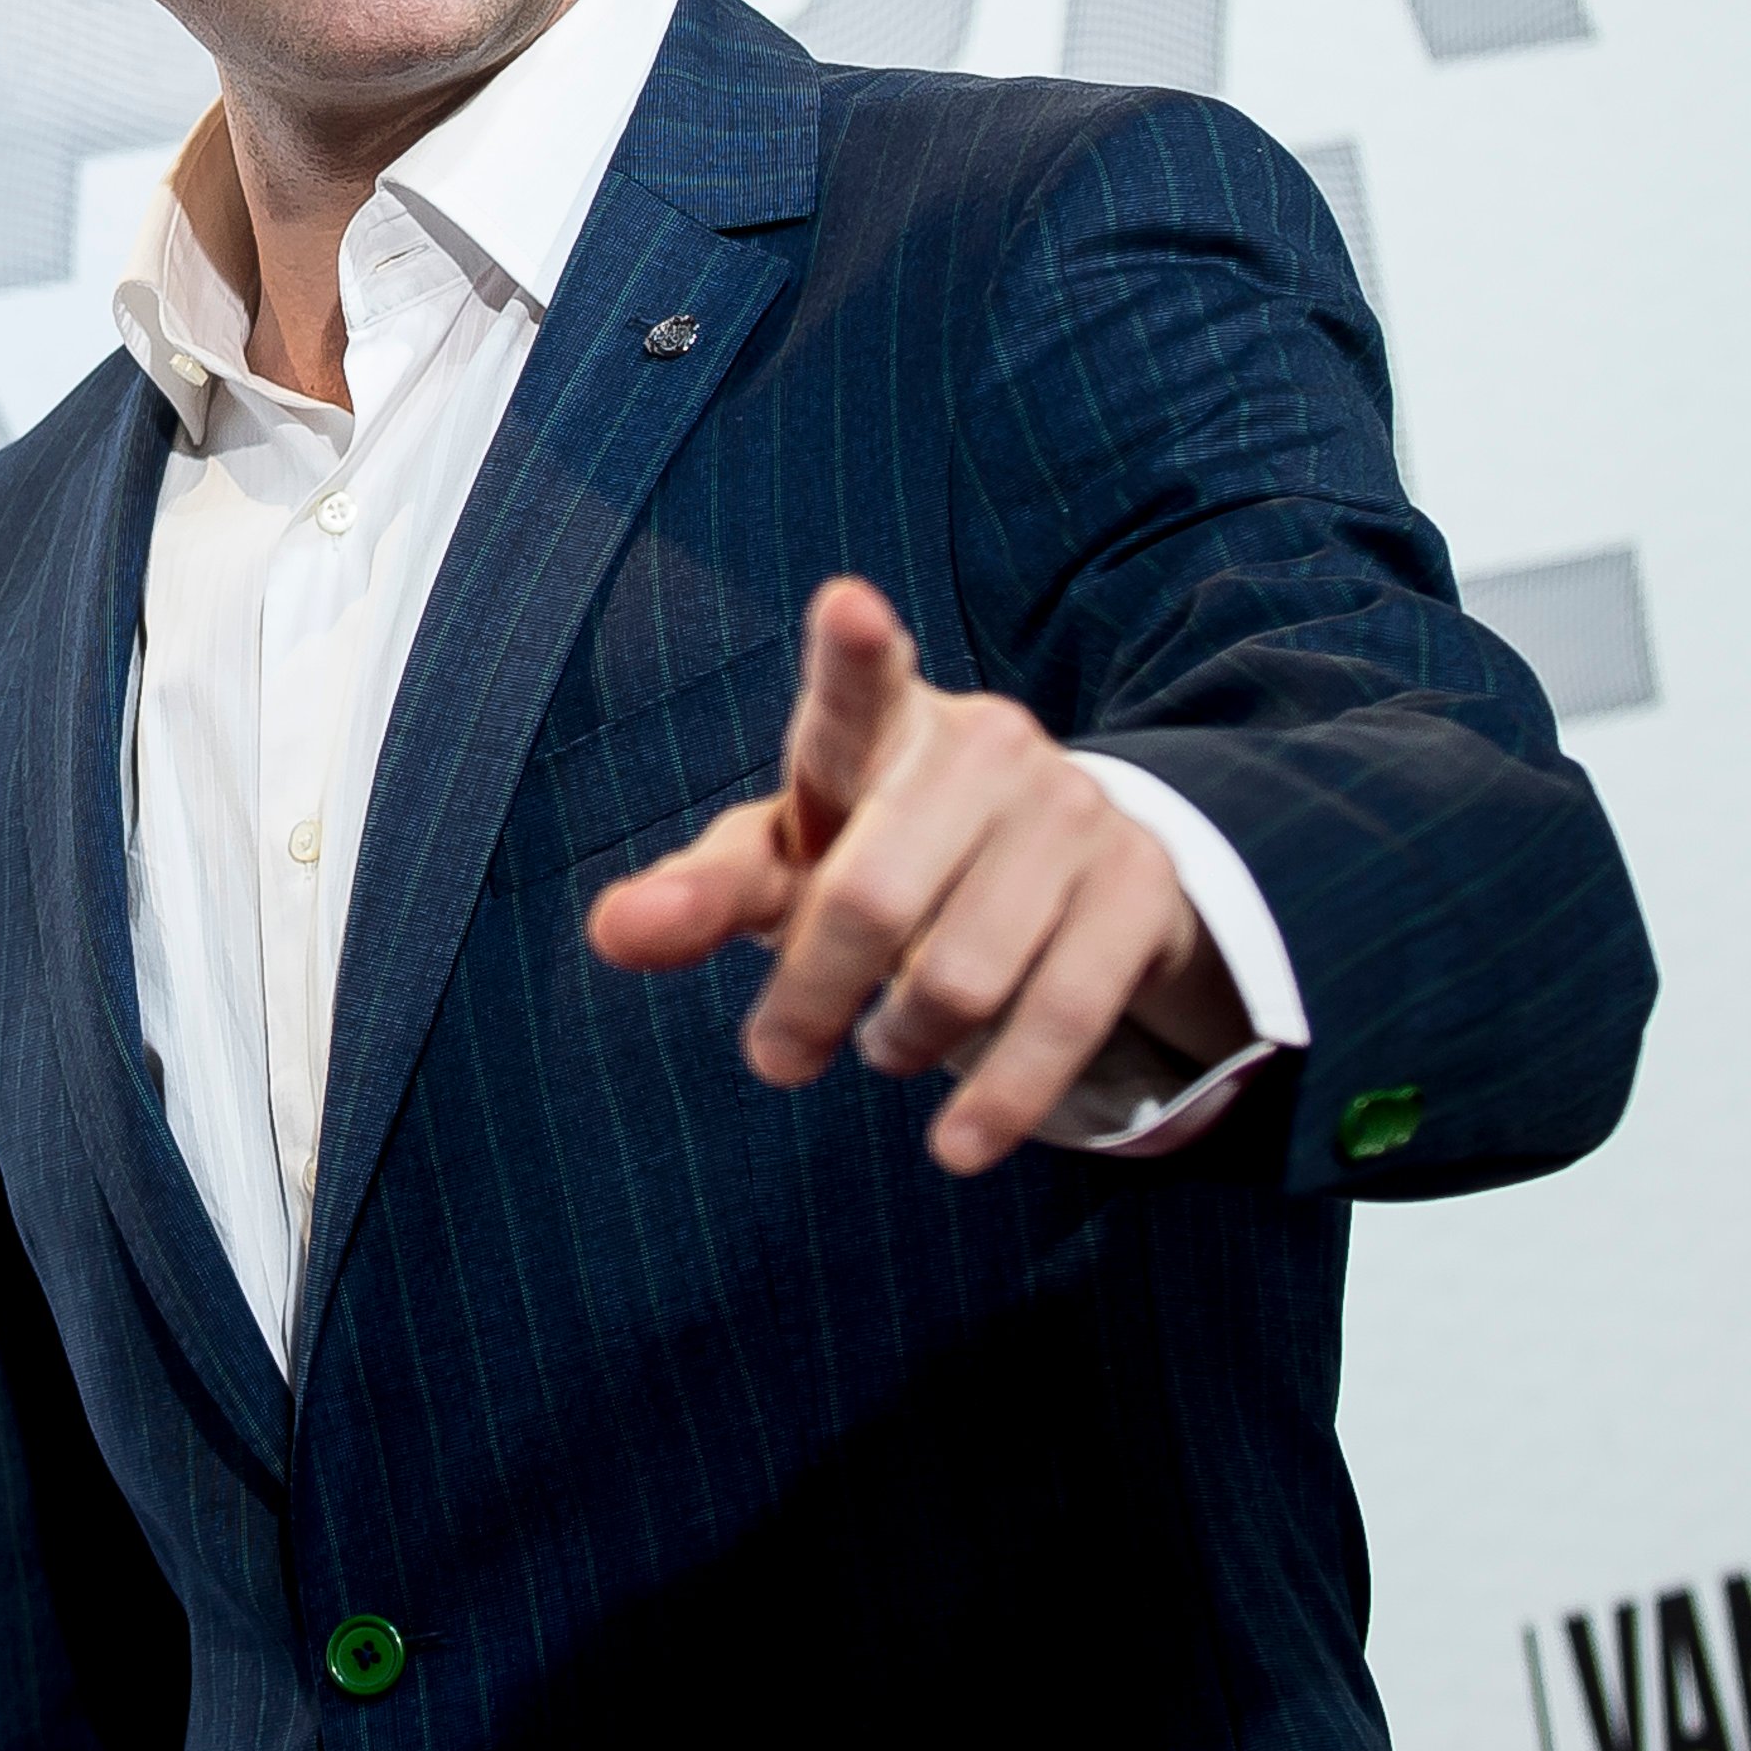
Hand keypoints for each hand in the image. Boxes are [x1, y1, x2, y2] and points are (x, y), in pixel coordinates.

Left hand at [581, 577, 1251, 1173]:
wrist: (1043, 875)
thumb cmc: (870, 857)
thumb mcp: (782, 868)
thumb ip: (698, 897)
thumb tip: (611, 935)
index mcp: (880, 726)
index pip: (858, 687)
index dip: (855, 651)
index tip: (848, 607)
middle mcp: (987, 745)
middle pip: (872, 896)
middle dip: (811, 996)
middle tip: (776, 1057)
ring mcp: (1074, 809)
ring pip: (964, 971)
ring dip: (902, 1042)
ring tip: (884, 1049)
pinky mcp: (1139, 885)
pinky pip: (1065, 1016)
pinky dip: (1000, 1098)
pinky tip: (957, 1143)